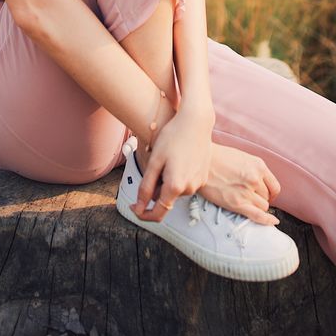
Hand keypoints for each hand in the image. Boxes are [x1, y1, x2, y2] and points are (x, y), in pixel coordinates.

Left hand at [132, 103, 212, 222]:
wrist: (196, 121)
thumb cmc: (172, 137)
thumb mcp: (154, 161)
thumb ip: (145, 187)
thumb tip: (138, 208)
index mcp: (175, 187)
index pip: (158, 214)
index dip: (143, 214)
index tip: (132, 207)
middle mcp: (189, 189)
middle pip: (165, 198)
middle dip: (156, 188)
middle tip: (154, 164)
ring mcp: (199, 183)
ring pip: (175, 190)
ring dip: (168, 181)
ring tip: (169, 158)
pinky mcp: (204, 176)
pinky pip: (185, 182)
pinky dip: (178, 175)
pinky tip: (179, 157)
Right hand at [196, 142, 281, 226]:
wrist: (201, 162)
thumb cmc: (218, 158)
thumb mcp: (242, 157)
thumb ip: (254, 170)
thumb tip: (260, 183)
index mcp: (258, 165)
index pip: (274, 186)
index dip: (271, 193)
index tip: (266, 195)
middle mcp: (255, 179)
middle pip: (267, 197)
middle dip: (260, 198)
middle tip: (247, 196)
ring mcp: (247, 192)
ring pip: (262, 207)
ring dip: (256, 206)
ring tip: (242, 201)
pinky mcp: (237, 203)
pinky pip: (258, 216)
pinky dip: (267, 220)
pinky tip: (273, 222)